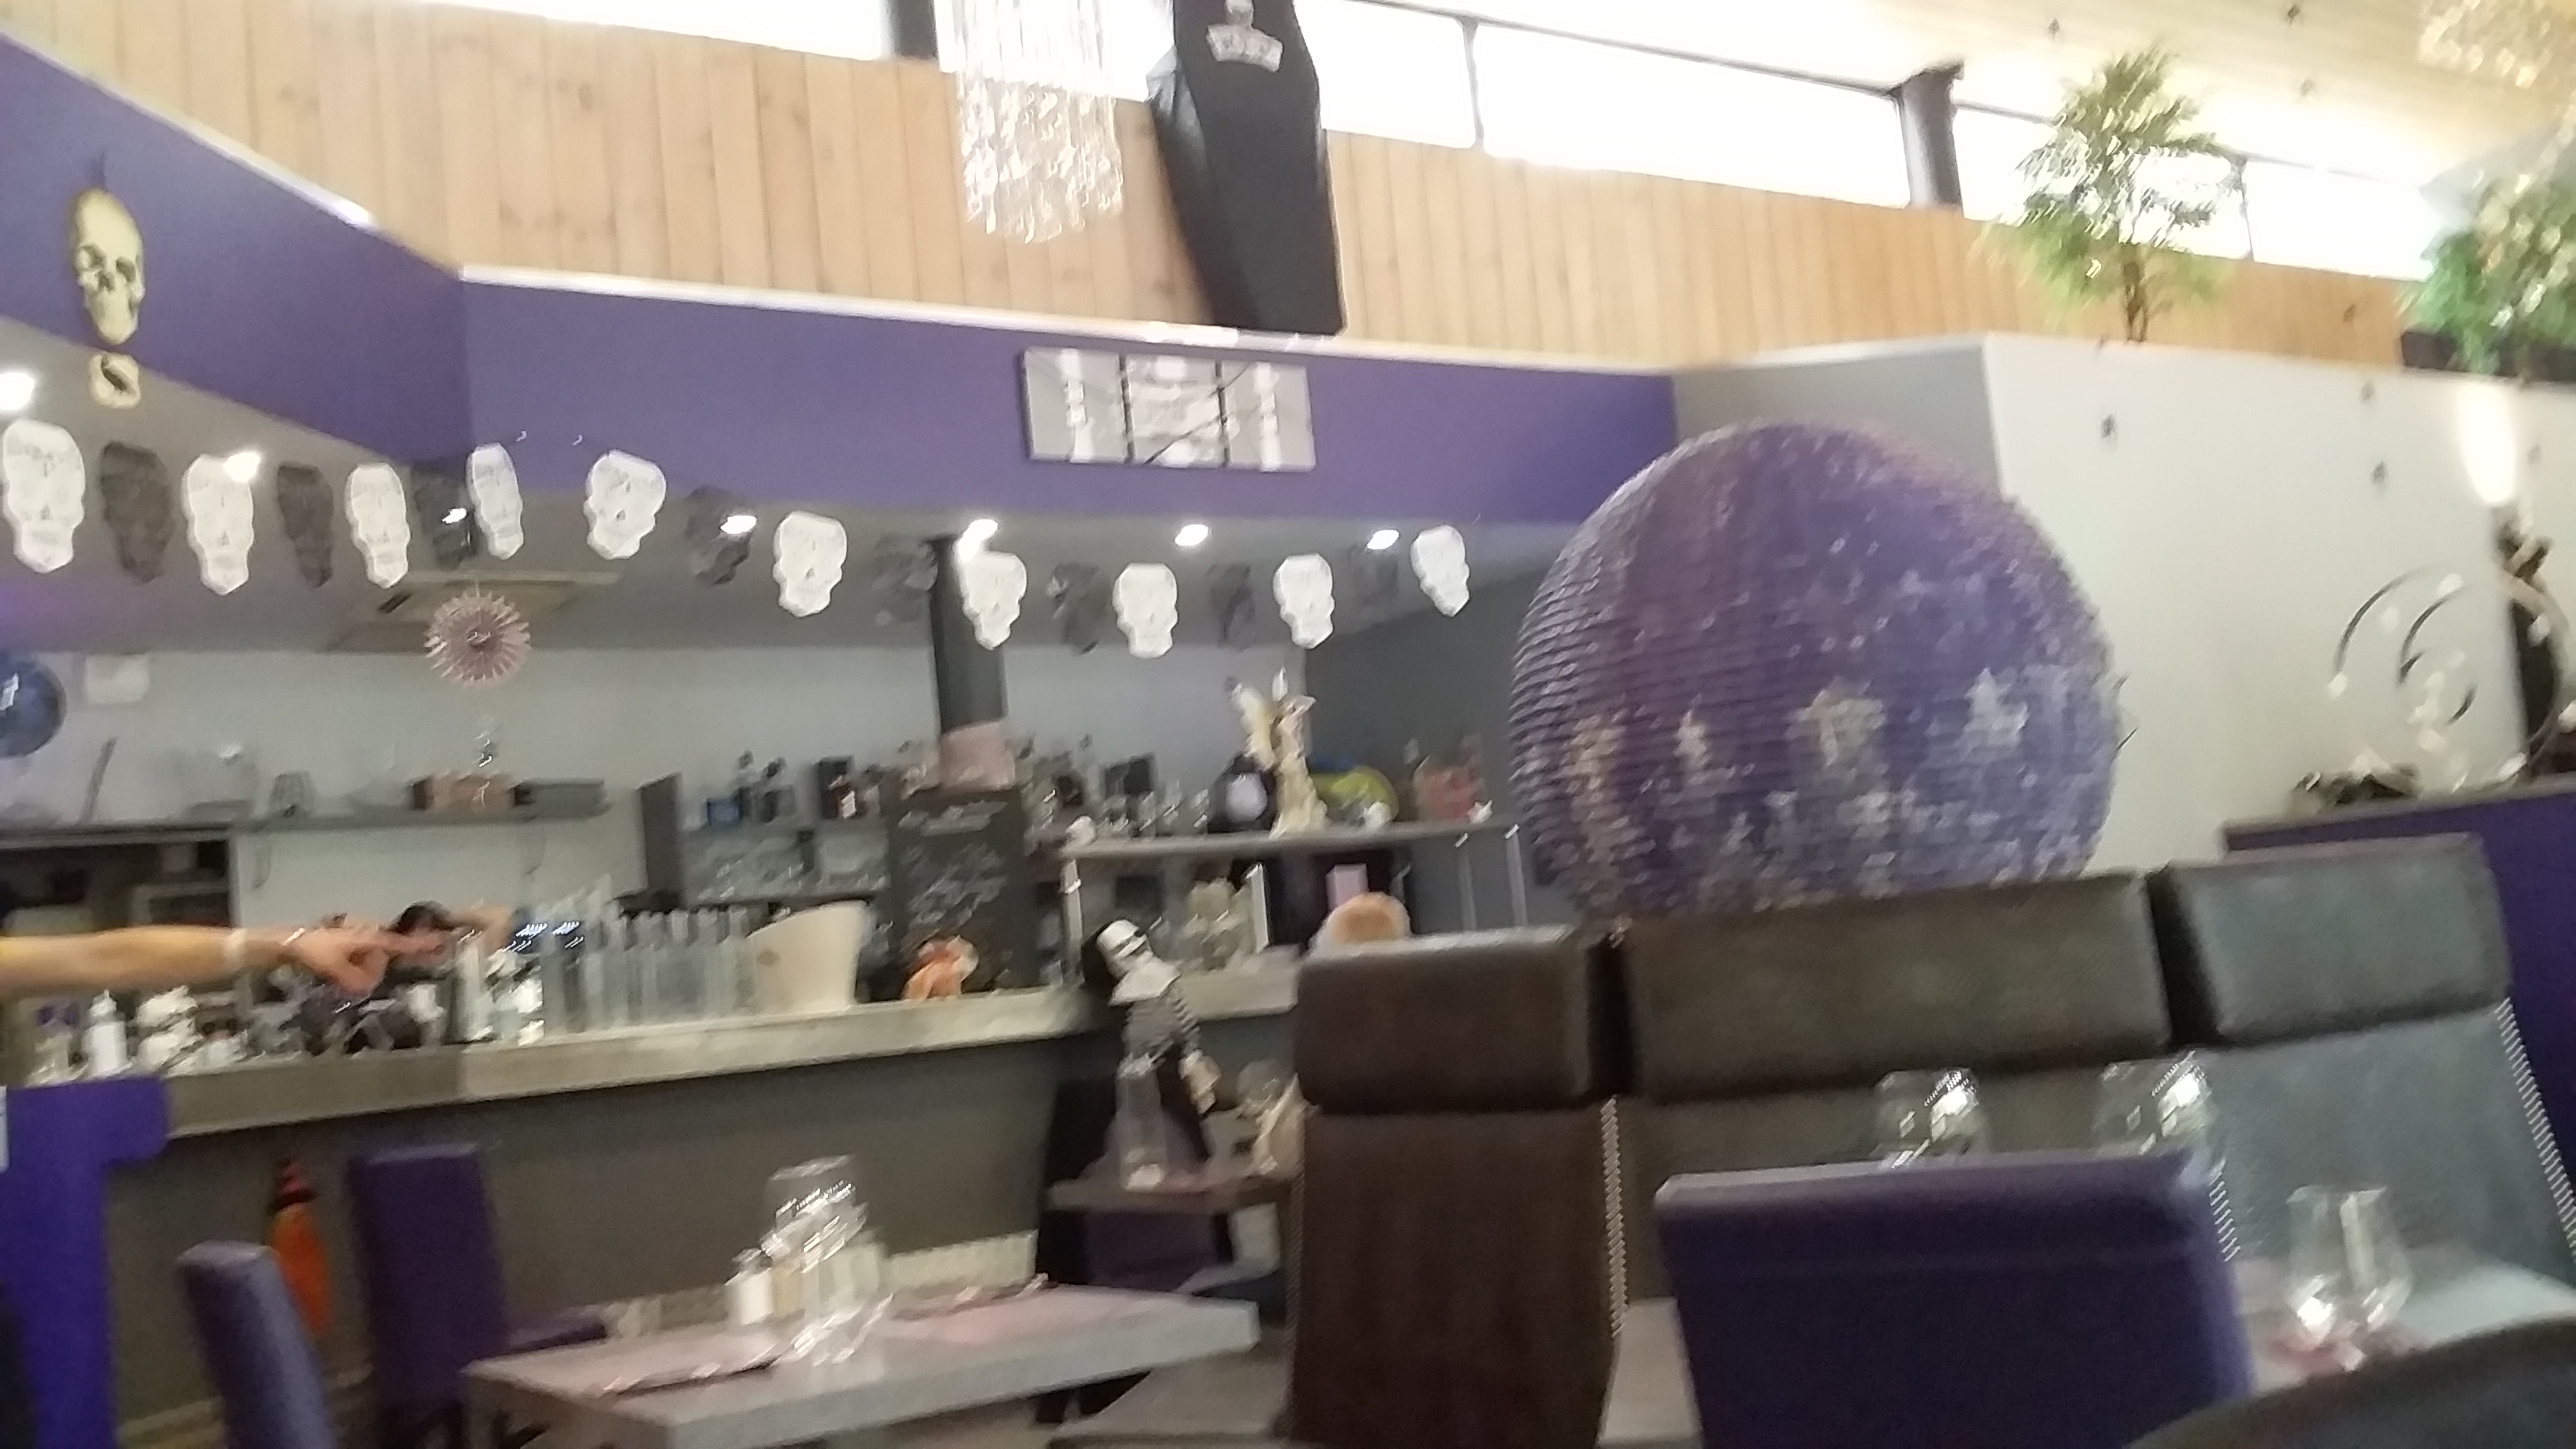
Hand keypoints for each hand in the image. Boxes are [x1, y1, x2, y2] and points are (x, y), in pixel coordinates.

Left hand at [281, 926, 442, 994]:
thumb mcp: (333, 967)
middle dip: (374, 969)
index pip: (399, 943)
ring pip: (371, 959)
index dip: (421, 945)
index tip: (443, 942)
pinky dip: (355, 967)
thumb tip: (369, 986)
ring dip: (360, 970)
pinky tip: (339, 973)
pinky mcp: (347, 946)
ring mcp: (356, 939)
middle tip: (351, 981)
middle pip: (384, 955)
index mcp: (367, 937)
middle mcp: (366, 934)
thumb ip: (356, 978)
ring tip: (338, 977)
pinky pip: (360, 959)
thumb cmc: (310, 951)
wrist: (284, 943)